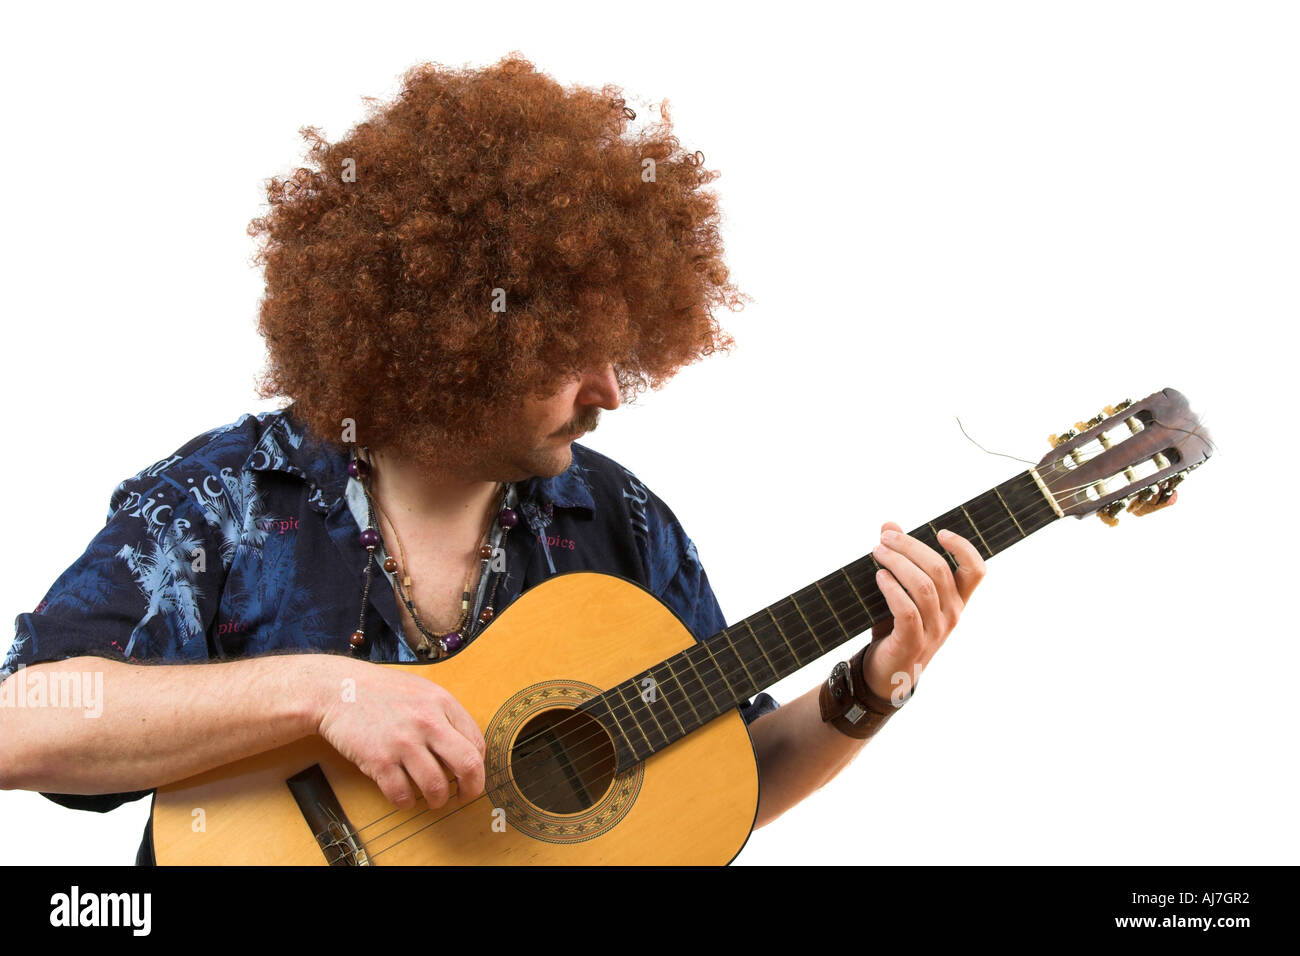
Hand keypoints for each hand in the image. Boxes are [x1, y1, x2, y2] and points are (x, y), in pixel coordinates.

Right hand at [315, 658, 486, 810]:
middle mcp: (427, 722)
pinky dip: (406, 802)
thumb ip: (446, 714)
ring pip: (436, 787)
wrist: (337, 689)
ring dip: (437, 800)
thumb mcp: (422, 690)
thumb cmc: (380, 690)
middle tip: (464, 796)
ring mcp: (403, 742)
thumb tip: (468, 746)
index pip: (477, 743)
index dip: (478, 766)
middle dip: (471, 789)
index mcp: (442, 703)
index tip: (471, 775)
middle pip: (467, 766)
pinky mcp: (379, 760)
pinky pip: (402, 795)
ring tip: (432, 799)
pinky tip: (404, 796)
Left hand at [863, 521, 986, 702]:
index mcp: (956, 600)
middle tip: (885, 539)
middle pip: (939, 569)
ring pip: (923, 587)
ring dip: (897, 563)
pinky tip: (879, 577)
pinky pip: (907, 610)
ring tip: (878, 553)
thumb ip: (900, 559)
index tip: (940, 532)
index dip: (964, 548)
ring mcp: (935, 630)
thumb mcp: (902, 591)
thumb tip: (888, 525)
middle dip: (910, 547)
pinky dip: (892, 589)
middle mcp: (952, 614)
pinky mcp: (913, 642)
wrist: (888, 672)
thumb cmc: (897, 626)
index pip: (976, 571)